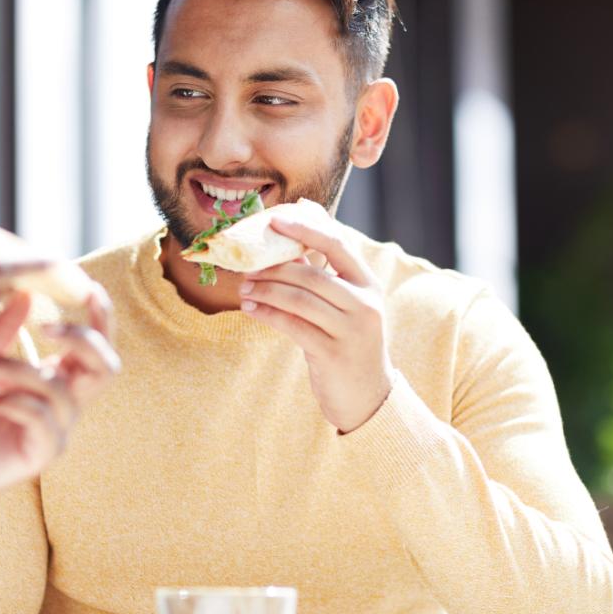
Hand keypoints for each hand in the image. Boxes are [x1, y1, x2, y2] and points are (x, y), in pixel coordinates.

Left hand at [0, 286, 119, 511]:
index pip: (98, 346)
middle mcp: (66, 403)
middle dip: (83, 339)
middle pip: (107, 367)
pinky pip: (43, 419)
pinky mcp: (43, 454)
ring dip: (20, 370)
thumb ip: (3, 330)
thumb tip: (26, 291)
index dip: (102, 317)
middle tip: (46, 325)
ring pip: (61, 389)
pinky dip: (14, 401)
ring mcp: (58, 430)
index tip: (88, 288)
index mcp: (58, 378)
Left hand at [238, 215, 394, 431]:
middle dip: (273, 268)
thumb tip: (294, 227)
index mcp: (368, 283)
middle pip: (312, 275)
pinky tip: (250, 309)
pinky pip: (293, 326)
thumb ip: (318, 269)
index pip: (337, 244)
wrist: (366, 395)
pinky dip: (268, 314)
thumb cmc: (346, 341)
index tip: (275, 218)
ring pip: (300, 299)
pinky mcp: (334, 353)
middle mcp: (365, 303)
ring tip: (244, 288)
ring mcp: (352, 330)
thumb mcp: (340, 304)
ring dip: (266, 291)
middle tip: (245, 266)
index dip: (305, 228)